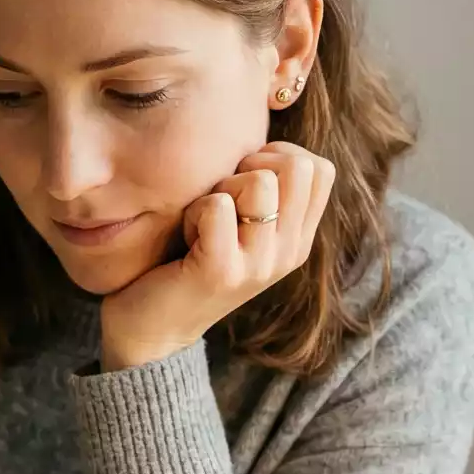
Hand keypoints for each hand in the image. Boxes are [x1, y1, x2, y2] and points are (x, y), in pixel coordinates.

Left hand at [99, 141, 336, 370]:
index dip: (278, 156)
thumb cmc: (189, 262)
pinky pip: (217, 206)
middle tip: (221, 199)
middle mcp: (288, 253)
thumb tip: (264, 141)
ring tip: (201, 222)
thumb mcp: (240, 227)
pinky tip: (185, 238)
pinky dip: (194, 211)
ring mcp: (258, 265)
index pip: (320, 169)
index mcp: (297, 240)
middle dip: (251, 167)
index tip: (244, 182)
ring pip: (259, 182)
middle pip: (298, 167)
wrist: (153, 332)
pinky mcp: (221, 271)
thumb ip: (264, 191)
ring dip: (219, 190)